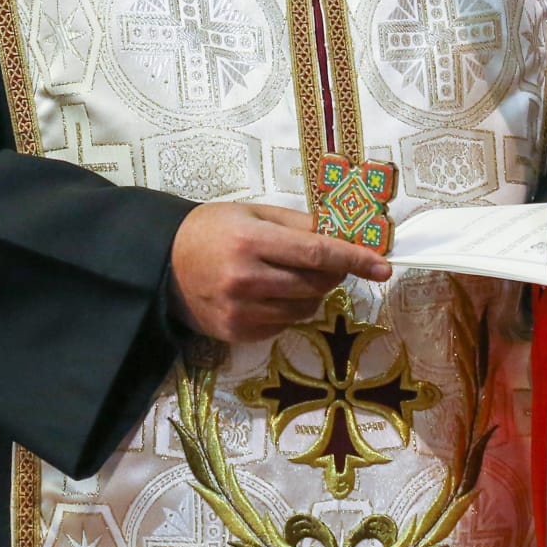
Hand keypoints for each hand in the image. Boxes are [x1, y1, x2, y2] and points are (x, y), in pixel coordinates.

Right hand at [170, 202, 392, 344]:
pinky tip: (270, 293)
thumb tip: (345, 233)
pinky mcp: (237, 333)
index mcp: (251, 242)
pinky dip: (289, 310)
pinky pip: (284, 324)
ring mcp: (240, 311)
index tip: (383, 265)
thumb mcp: (253, 213)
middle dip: (333, 274)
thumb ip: (299, 224)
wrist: (163, 263)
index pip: (316, 252)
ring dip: (312, 293)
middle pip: (315, 284)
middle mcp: (245, 280)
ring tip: (291, 275)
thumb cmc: (212, 230)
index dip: (354, 259)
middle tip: (330, 262)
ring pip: (305, 309)